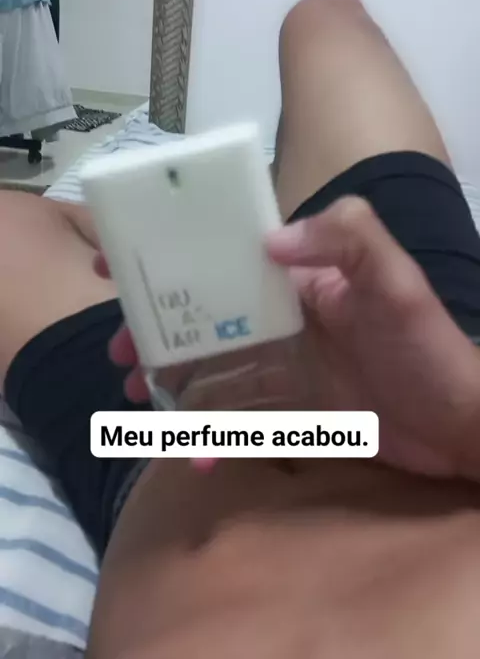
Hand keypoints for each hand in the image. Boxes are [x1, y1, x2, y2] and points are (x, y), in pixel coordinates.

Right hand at [95, 194, 479, 481]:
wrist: (462, 427)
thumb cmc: (429, 348)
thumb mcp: (397, 281)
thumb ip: (348, 238)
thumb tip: (269, 238)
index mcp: (303, 279)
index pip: (228, 257)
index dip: (175, 256)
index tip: (120, 263)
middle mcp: (288, 317)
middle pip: (208, 317)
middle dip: (160, 330)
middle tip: (119, 351)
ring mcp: (290, 365)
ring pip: (216, 369)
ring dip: (174, 382)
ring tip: (138, 399)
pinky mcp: (297, 409)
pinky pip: (244, 418)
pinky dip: (215, 435)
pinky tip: (194, 455)